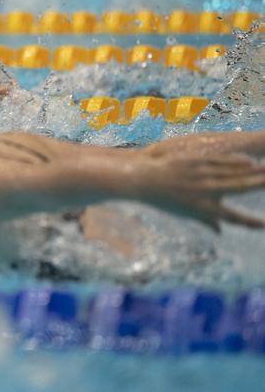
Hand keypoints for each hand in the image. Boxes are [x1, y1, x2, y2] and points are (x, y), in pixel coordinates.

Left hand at [135, 152, 264, 231]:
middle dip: (259, 185)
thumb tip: (220, 232)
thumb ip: (206, 221)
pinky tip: (248, 161)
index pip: (231, 218)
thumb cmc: (164, 199)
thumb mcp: (184, 213)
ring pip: (230, 173)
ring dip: (252, 171)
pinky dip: (235, 162)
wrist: (141, 180)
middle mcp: (203, 192)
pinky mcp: (193, 162)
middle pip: (237, 188)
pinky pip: (218, 161)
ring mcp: (199, 175)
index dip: (249, 222)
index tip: (264, 224)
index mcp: (202, 208)